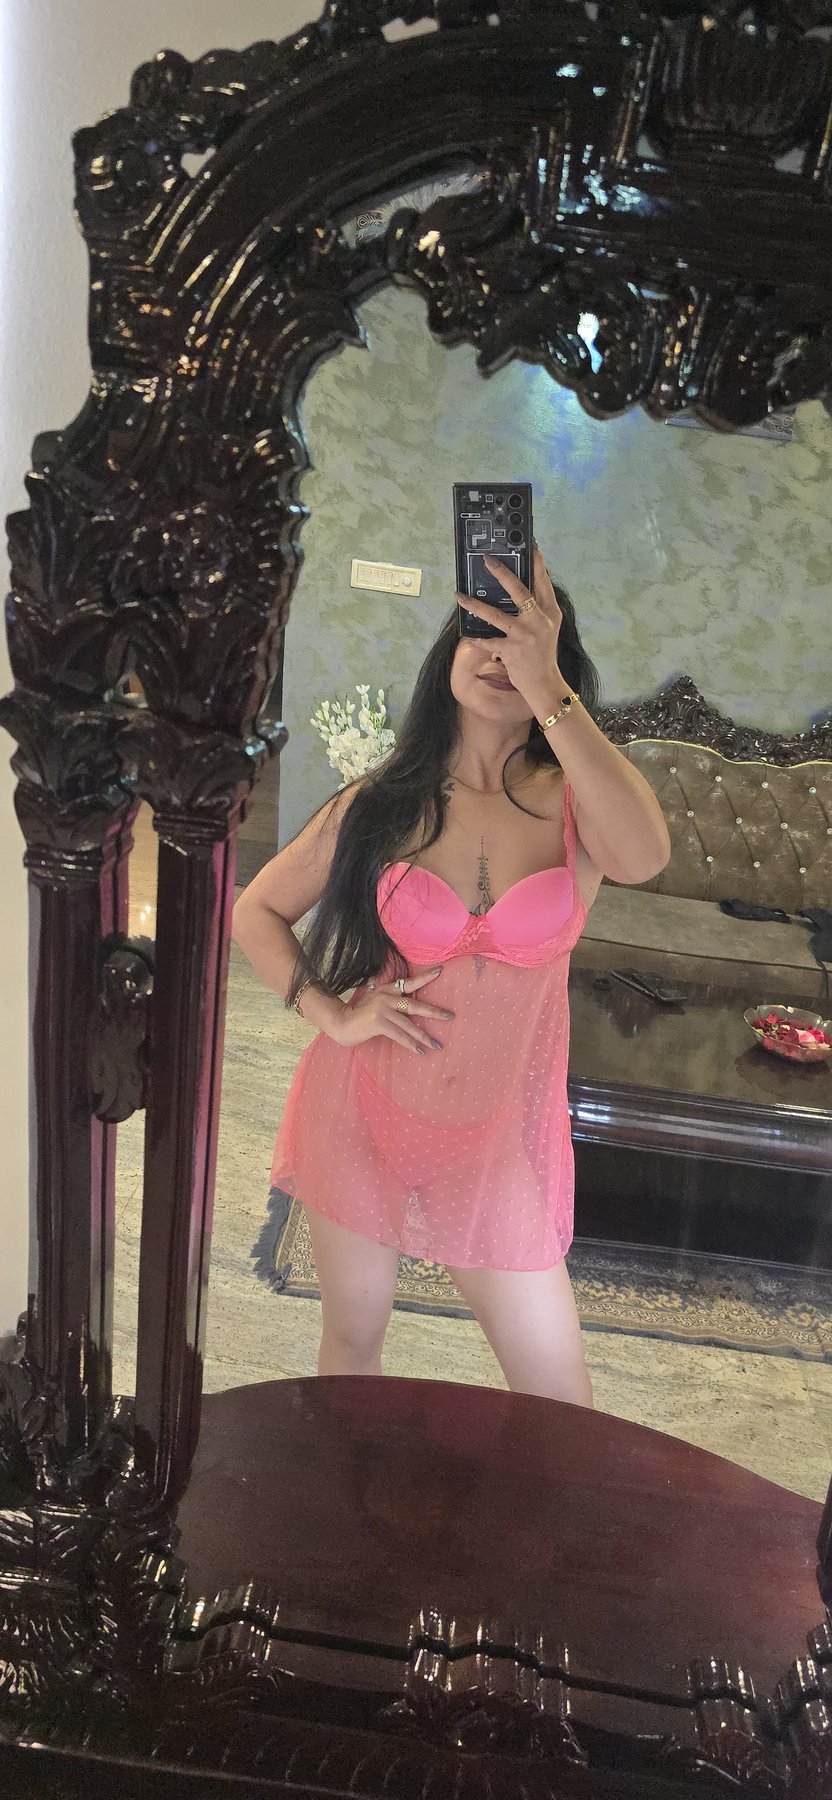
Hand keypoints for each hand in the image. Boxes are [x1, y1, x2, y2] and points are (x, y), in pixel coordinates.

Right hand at [329, 967, 453, 1054]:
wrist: (340, 1023)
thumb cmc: (360, 1016)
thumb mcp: (375, 1002)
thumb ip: (390, 1001)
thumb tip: (410, 1007)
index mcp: (387, 989)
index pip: (409, 982)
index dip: (425, 977)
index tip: (440, 971)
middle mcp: (386, 996)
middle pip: (415, 1004)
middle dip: (434, 1012)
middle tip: (450, 1016)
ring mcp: (382, 1008)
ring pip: (409, 1024)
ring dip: (424, 1037)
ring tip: (437, 1045)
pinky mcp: (379, 1022)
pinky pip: (400, 1035)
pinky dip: (411, 1044)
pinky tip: (421, 1051)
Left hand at [456, 545, 563, 706]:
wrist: (544, 682)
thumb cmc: (542, 652)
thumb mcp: (547, 626)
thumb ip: (537, 606)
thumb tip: (517, 585)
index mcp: (550, 612)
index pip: (543, 581)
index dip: (536, 562)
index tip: (529, 545)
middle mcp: (539, 621)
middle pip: (520, 591)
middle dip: (503, 574)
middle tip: (487, 561)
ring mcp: (525, 636)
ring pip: (497, 615)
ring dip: (475, 605)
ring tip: (459, 596)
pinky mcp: (512, 651)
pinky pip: (489, 639)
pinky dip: (476, 636)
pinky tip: (466, 632)